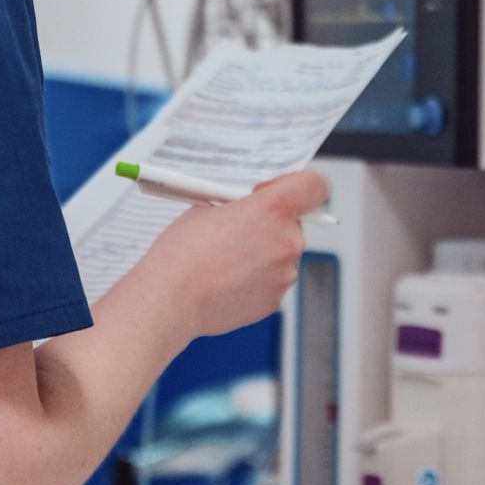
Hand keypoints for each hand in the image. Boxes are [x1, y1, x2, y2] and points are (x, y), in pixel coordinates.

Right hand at [136, 170, 329, 339]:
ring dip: (261, 252)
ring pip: (282, 254)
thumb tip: (251, 207)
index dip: (296, 185)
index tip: (273, 192)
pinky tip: (226, 279)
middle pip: (294, 222)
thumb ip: (241, 204)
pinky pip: (272, 280)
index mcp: (273, 209)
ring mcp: (284, 274)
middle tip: (238, 229)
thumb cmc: (183, 251)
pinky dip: (255, 278)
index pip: (314, 186)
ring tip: (225, 259)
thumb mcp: (209, 206)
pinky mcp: (275, 300)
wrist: (171, 298)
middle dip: (270, 223)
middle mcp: (287, 241)